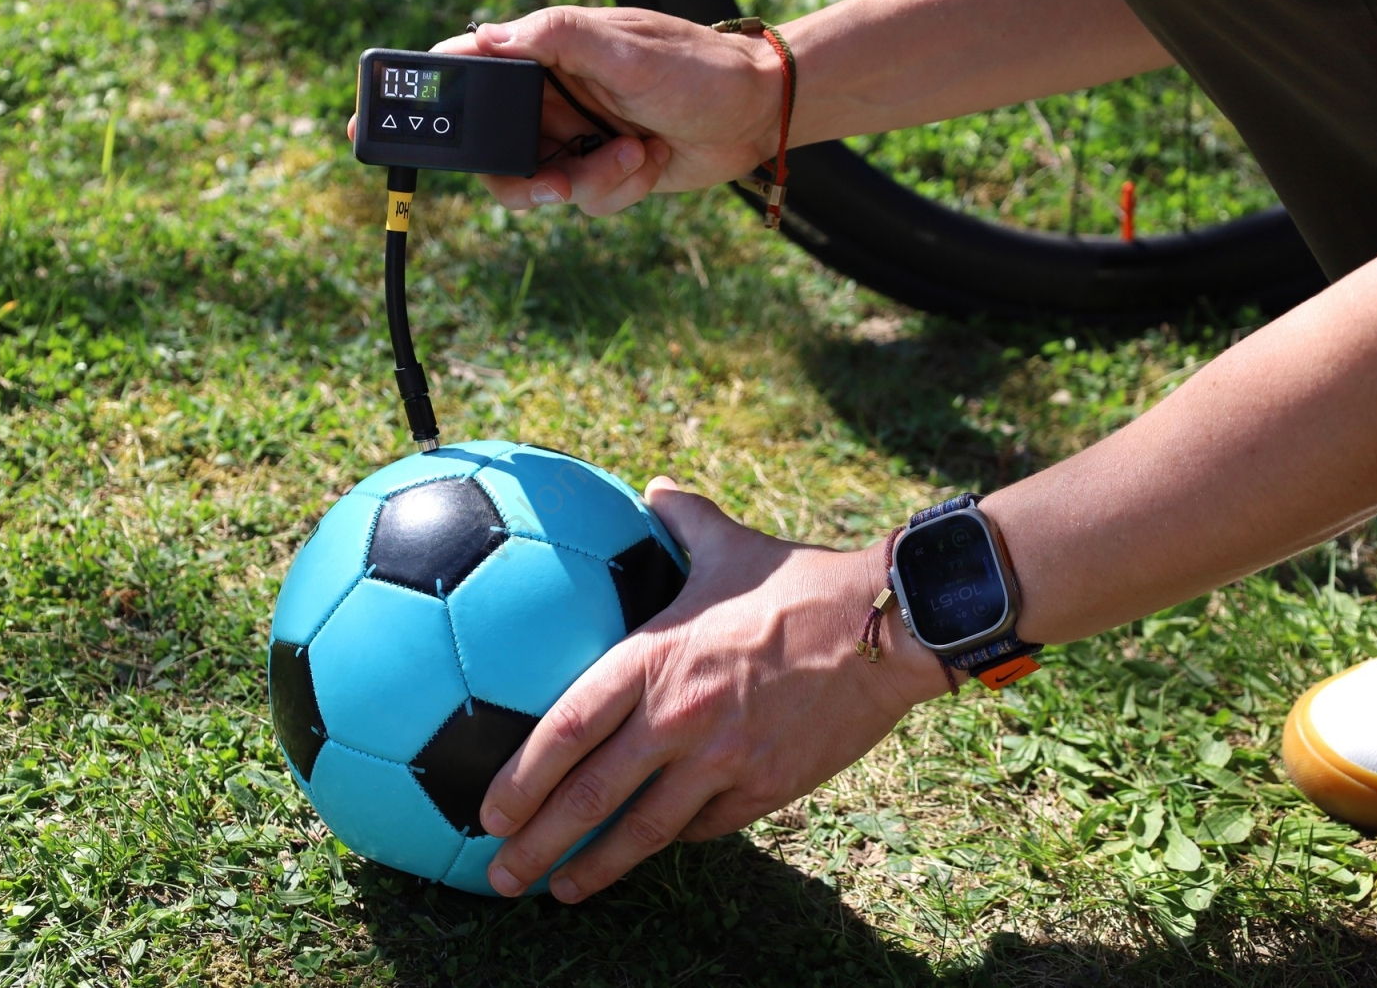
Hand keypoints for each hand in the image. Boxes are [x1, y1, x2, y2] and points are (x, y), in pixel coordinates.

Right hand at [346, 7, 784, 215]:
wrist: (755, 116)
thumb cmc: (697, 69)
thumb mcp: (626, 48)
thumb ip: (556, 39)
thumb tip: (487, 36)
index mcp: (542, 53)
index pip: (465, 71)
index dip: (420, 99)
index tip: (374, 124)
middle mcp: (548, 96)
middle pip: (490, 150)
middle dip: (524, 175)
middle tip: (558, 180)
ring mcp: (571, 136)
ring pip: (533, 186)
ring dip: (582, 184)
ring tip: (629, 156)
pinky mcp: (597, 171)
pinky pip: (579, 201)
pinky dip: (614, 189)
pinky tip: (647, 159)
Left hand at [478, 477, 952, 901]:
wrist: (888, 627)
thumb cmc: (803, 583)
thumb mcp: (730, 544)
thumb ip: (682, 518)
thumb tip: (654, 486)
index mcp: (655, 659)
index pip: (568, 728)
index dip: (521, 777)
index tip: (488, 811)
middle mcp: (679, 717)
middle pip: (591, 795)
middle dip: (537, 842)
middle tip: (499, 874)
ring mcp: (723, 760)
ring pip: (645, 830)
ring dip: (595, 866)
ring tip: (557, 889)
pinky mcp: (765, 787)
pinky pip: (706, 825)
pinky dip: (671, 838)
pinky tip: (645, 849)